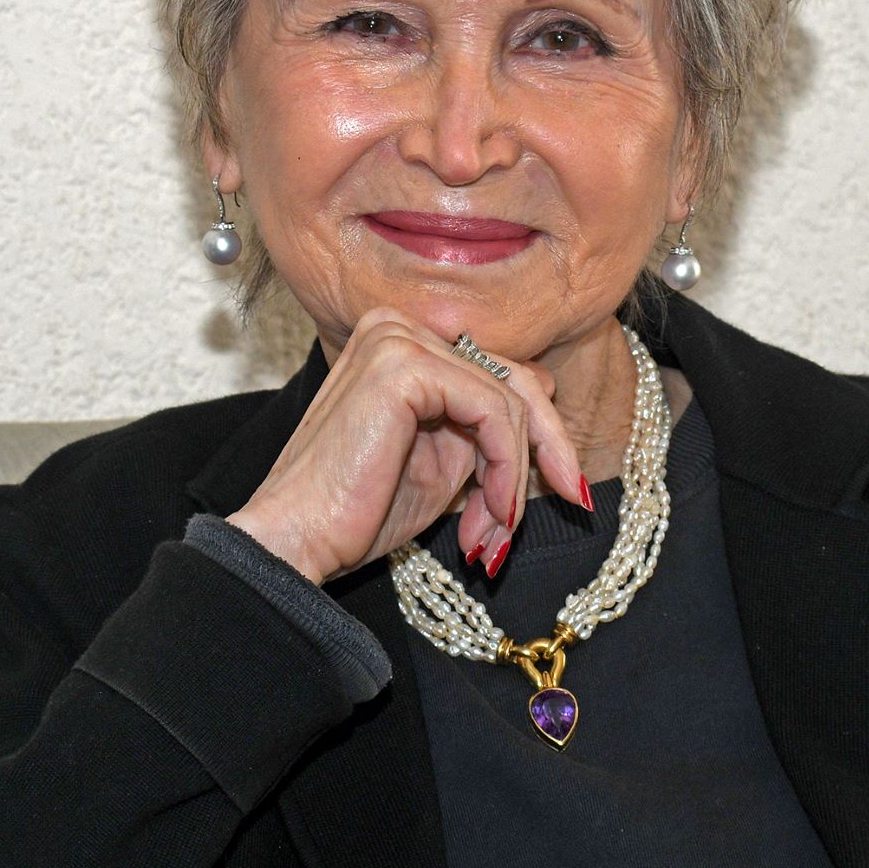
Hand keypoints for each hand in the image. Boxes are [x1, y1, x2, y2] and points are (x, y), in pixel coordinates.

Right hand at [227, 307, 584, 584]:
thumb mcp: (443, 461)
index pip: (498, 372)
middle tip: (572, 501)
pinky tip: (492, 511)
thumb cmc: (357, 510)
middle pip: (513, 377)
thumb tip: (549, 400)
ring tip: (495, 531)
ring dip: (516, 475)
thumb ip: (485, 427)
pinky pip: (493, 410)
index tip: (563, 490)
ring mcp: (399, 339)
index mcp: (402, 343)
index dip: (539, 434)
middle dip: (547, 447)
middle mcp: (398, 327)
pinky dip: (506, 466)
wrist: (297, 540)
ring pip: (509, 397)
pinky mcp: (405, 365)